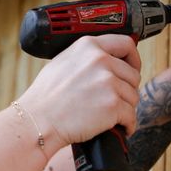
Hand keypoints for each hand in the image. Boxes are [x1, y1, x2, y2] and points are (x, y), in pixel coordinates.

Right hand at [20, 35, 140, 146]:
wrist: (37, 121)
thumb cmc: (45, 97)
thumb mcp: (63, 62)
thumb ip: (87, 57)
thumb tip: (108, 61)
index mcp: (88, 46)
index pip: (126, 44)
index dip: (133, 59)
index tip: (132, 68)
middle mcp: (101, 60)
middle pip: (133, 75)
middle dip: (127, 90)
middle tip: (115, 101)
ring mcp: (108, 82)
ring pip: (133, 96)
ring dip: (125, 108)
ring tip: (110, 115)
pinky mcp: (113, 105)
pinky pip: (131, 116)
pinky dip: (127, 125)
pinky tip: (119, 127)